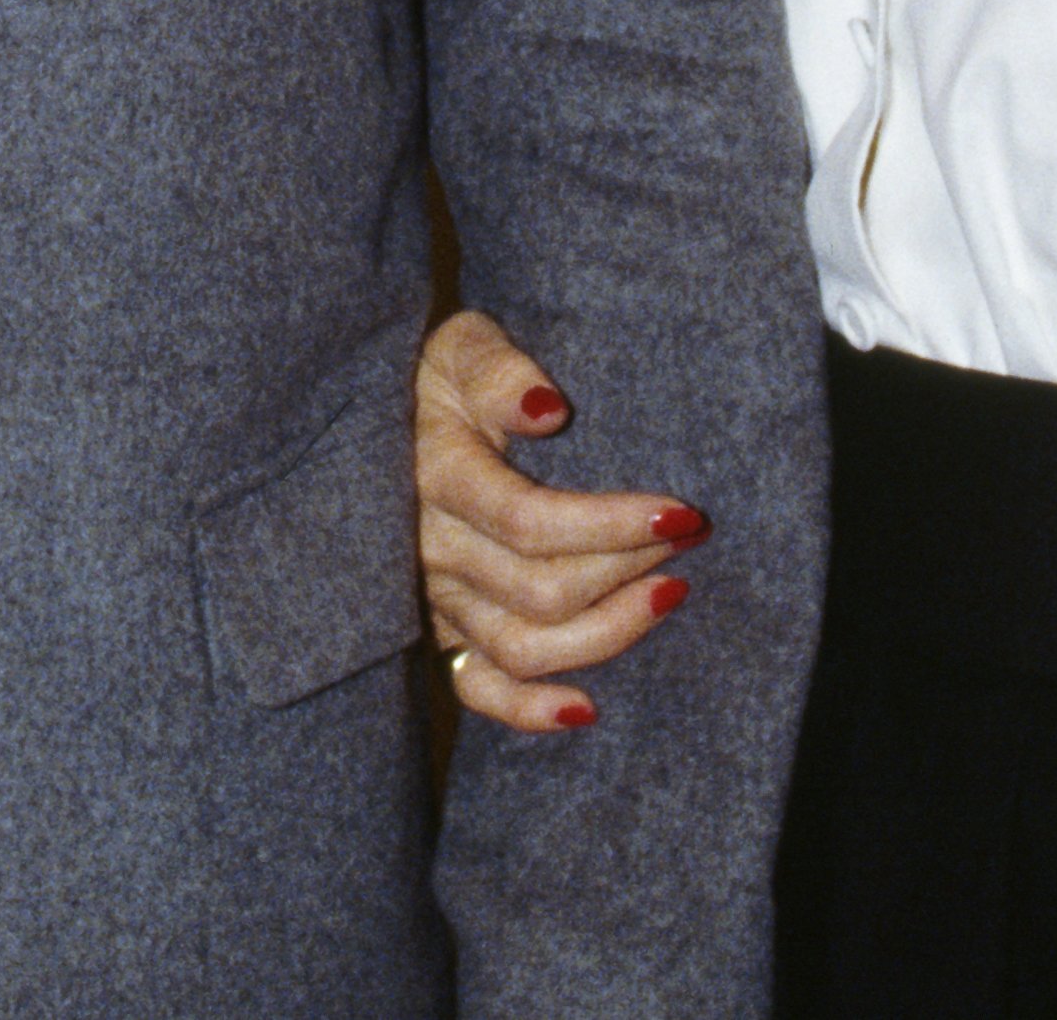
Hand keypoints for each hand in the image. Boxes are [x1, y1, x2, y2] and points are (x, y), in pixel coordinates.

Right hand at [411, 306, 709, 736]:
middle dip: (627, 567)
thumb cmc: (433, 377)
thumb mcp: (458, 346)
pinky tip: (587, 707)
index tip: (681, 511)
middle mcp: (431, 549)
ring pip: (523, 647)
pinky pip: (478, 691)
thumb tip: (548, 408)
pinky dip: (531, 710)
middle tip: (688, 536)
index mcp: (437, 477)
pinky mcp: (436, 630)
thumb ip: (497, 368)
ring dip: (606, 633)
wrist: (368, 422)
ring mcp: (432, 598)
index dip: (613, 525)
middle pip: (540, 590)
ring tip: (668, 595)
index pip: (531, 522)